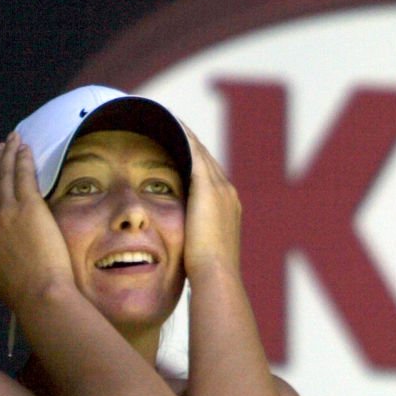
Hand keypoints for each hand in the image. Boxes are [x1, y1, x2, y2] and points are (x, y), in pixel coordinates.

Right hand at [0, 133, 75, 307]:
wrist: (38, 295)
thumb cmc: (21, 294)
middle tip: (0, 148)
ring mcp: (5, 210)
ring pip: (4, 175)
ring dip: (7, 154)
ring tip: (12, 141)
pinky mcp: (28, 205)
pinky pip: (23, 174)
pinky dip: (22, 158)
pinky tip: (24, 148)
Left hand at [182, 126, 241, 279]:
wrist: (216, 276)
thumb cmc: (204, 276)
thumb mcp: (200, 254)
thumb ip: (193, 243)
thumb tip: (182, 251)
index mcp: (228, 208)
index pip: (208, 176)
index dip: (194, 160)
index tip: (178, 148)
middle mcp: (228, 193)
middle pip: (206, 159)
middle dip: (190, 142)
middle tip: (171, 123)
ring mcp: (221, 189)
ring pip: (200, 151)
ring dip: (185, 134)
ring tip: (167, 119)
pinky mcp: (208, 188)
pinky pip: (193, 153)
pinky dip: (183, 138)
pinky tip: (168, 125)